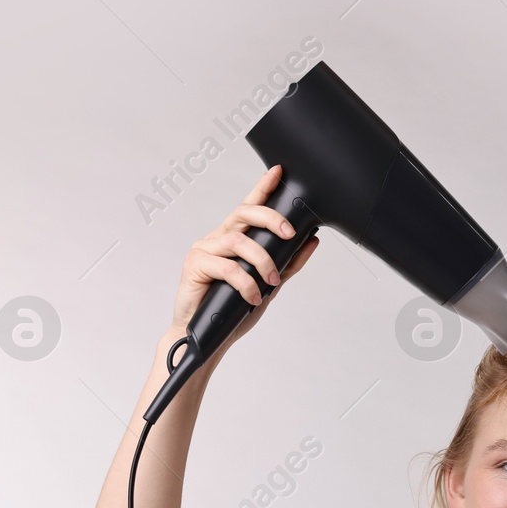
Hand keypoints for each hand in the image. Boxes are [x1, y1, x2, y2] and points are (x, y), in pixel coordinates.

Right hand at [167, 164, 319, 347]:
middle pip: (244, 213)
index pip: (249, 207)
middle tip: (289, 233)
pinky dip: (246, 284)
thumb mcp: (268, 285)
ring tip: (271, 281)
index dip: (262, 188)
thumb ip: (288, 263)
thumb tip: (312, 241)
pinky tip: (252, 298)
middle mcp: (219, 238)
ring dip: (263, 261)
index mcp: (235, 238)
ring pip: (239, 242)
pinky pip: (228, 267)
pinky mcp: (195, 265)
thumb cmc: (232, 308)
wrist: (206, 335)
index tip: (278, 173)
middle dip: (271, 218)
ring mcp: (205, 249)